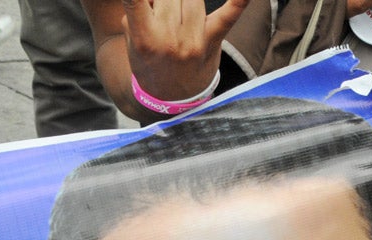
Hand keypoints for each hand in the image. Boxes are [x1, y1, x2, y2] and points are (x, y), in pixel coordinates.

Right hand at [122, 0, 248, 100]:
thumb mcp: (132, 35)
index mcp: (143, 36)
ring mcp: (194, 40)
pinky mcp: (213, 40)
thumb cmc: (149, 58)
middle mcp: (169, 38)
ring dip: (184, 1)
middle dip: (166, 0)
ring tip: (179, 16)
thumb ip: (139, 6)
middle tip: (165, 13)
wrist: (170, 97)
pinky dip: (239, 1)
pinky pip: (229, 15)